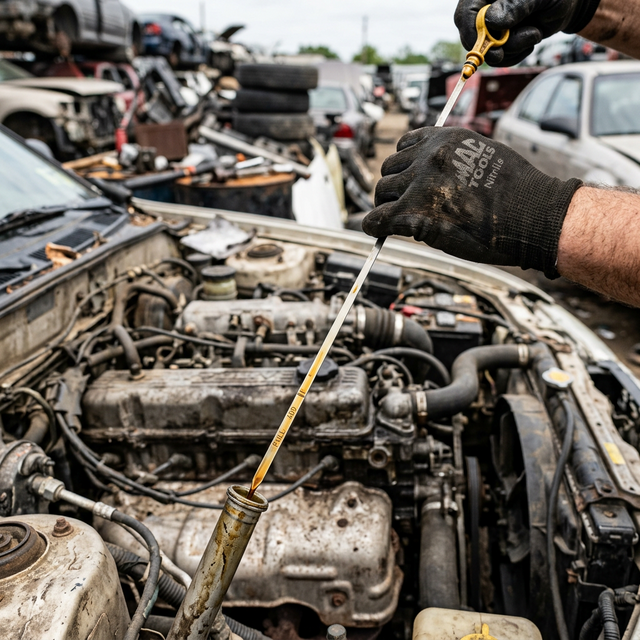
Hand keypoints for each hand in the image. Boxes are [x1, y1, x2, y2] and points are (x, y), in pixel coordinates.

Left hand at [362, 127, 581, 277]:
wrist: (534, 216)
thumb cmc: (519, 194)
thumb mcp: (485, 158)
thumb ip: (454, 161)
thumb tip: (432, 175)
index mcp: (446, 139)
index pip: (406, 144)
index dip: (405, 165)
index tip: (408, 180)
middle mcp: (429, 157)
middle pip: (389, 169)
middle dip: (394, 187)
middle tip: (403, 205)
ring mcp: (420, 185)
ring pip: (381, 192)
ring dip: (387, 206)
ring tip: (402, 220)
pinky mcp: (415, 215)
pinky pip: (376, 220)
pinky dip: (374, 226)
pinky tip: (378, 231)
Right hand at [454, 0, 601, 65]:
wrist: (568, 4)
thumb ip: (515, 6)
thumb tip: (492, 21)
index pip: (466, 13)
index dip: (470, 32)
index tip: (484, 46)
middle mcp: (486, 8)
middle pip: (472, 35)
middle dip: (493, 46)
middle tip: (505, 51)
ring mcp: (493, 26)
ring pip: (488, 50)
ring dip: (512, 49)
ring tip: (534, 33)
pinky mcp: (501, 41)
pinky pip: (500, 58)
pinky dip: (515, 55)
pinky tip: (530, 39)